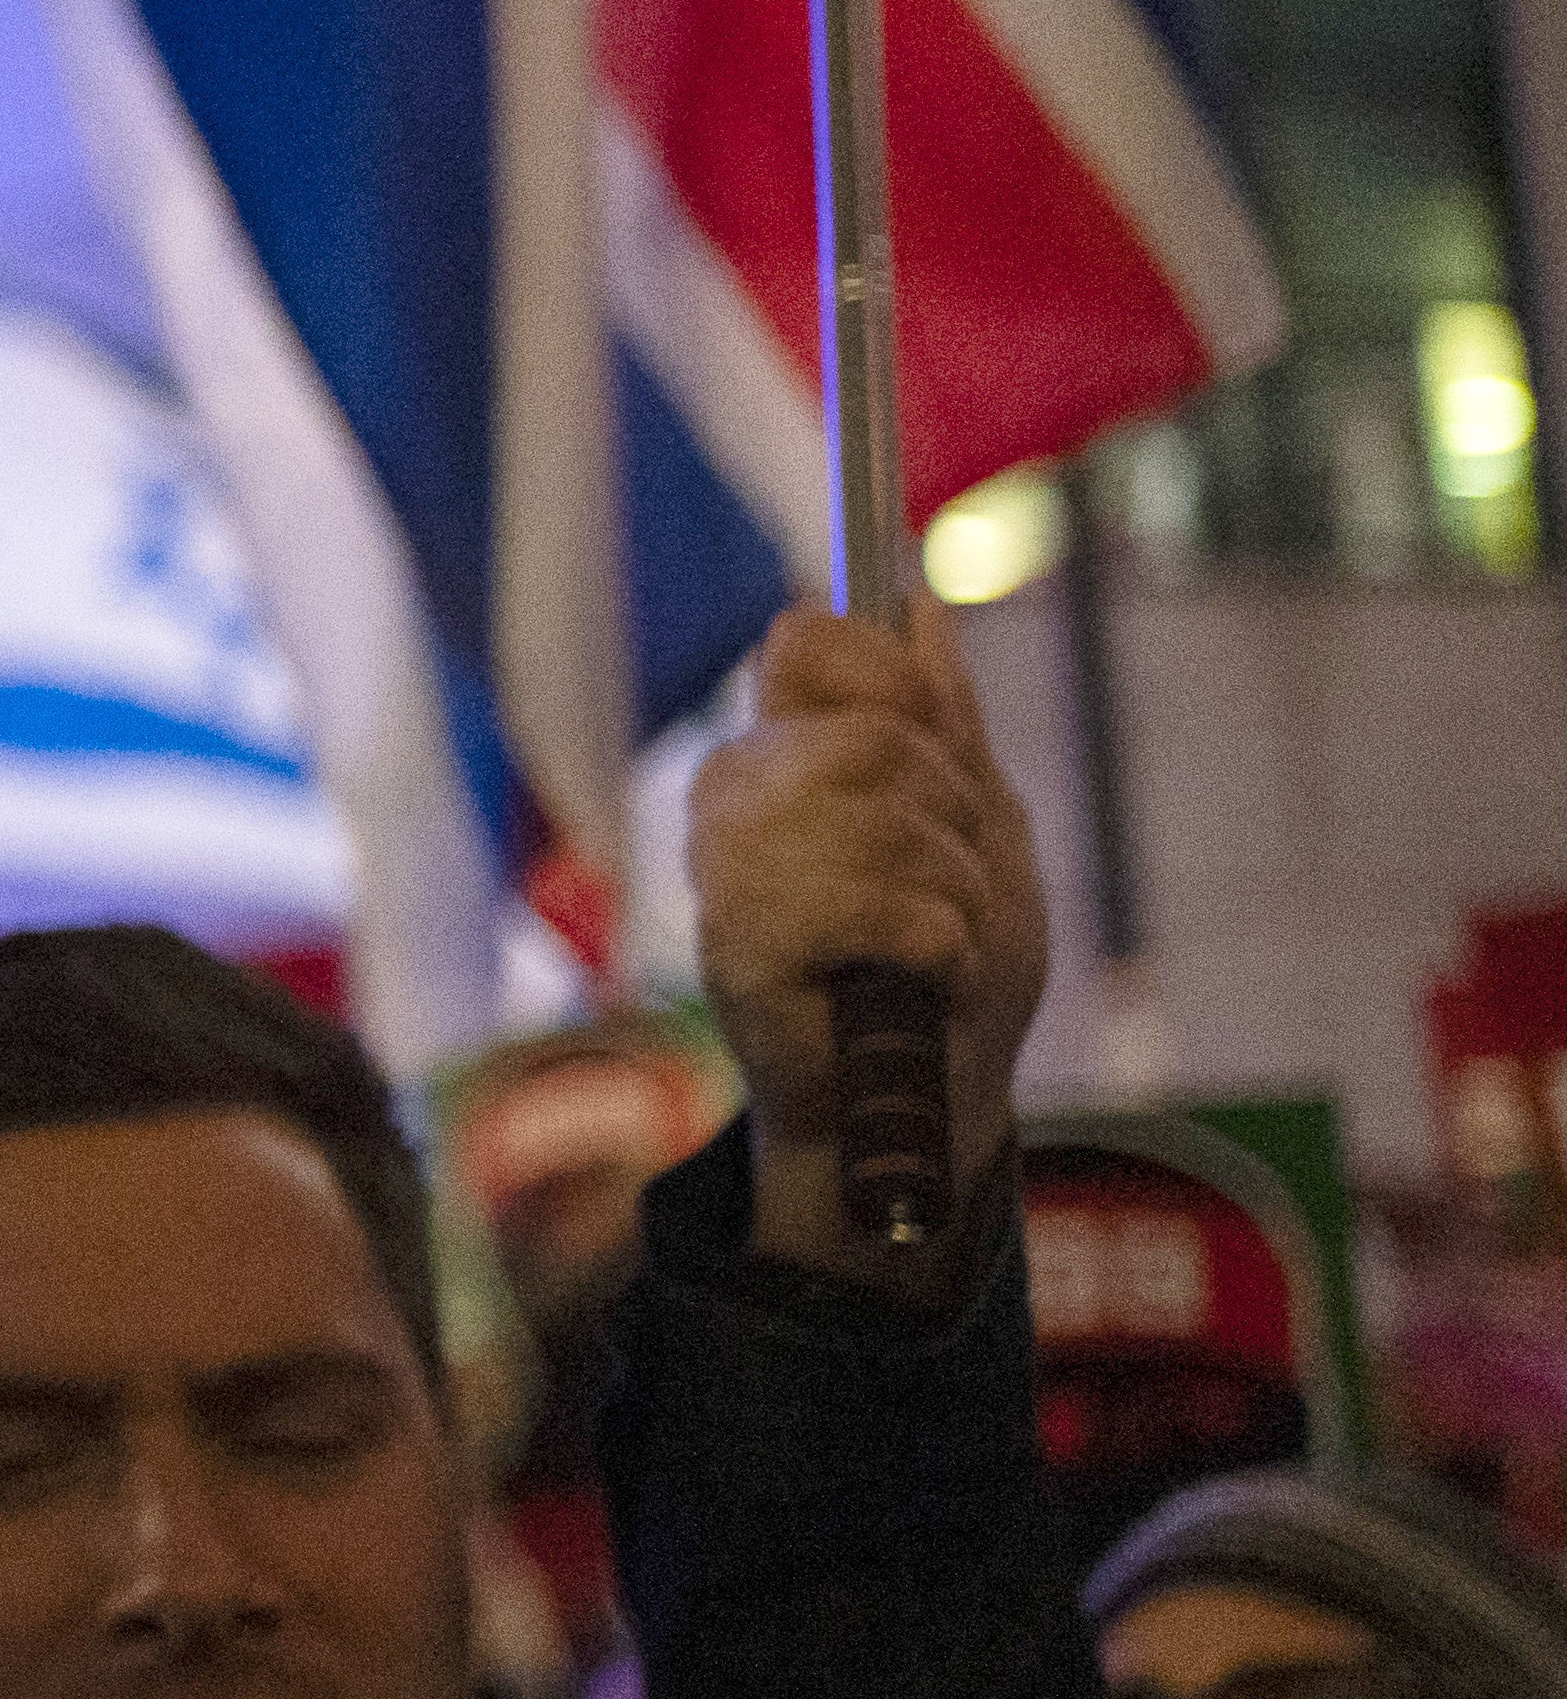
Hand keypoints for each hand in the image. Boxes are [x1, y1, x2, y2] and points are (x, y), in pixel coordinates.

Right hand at [692, 609, 1048, 1297]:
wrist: (928, 1095)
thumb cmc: (949, 962)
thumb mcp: (974, 820)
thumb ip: (940, 718)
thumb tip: (917, 604)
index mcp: (775, 751)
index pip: (810, 643)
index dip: (895, 690)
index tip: (936, 763)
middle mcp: (731, 798)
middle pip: (871, 737)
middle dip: (952, 817)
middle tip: (945, 886)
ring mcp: (725, 873)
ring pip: (880, 821)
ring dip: (952, 894)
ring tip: (933, 943)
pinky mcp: (738, 950)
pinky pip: (871, 907)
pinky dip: (935, 946)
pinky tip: (916, 975)